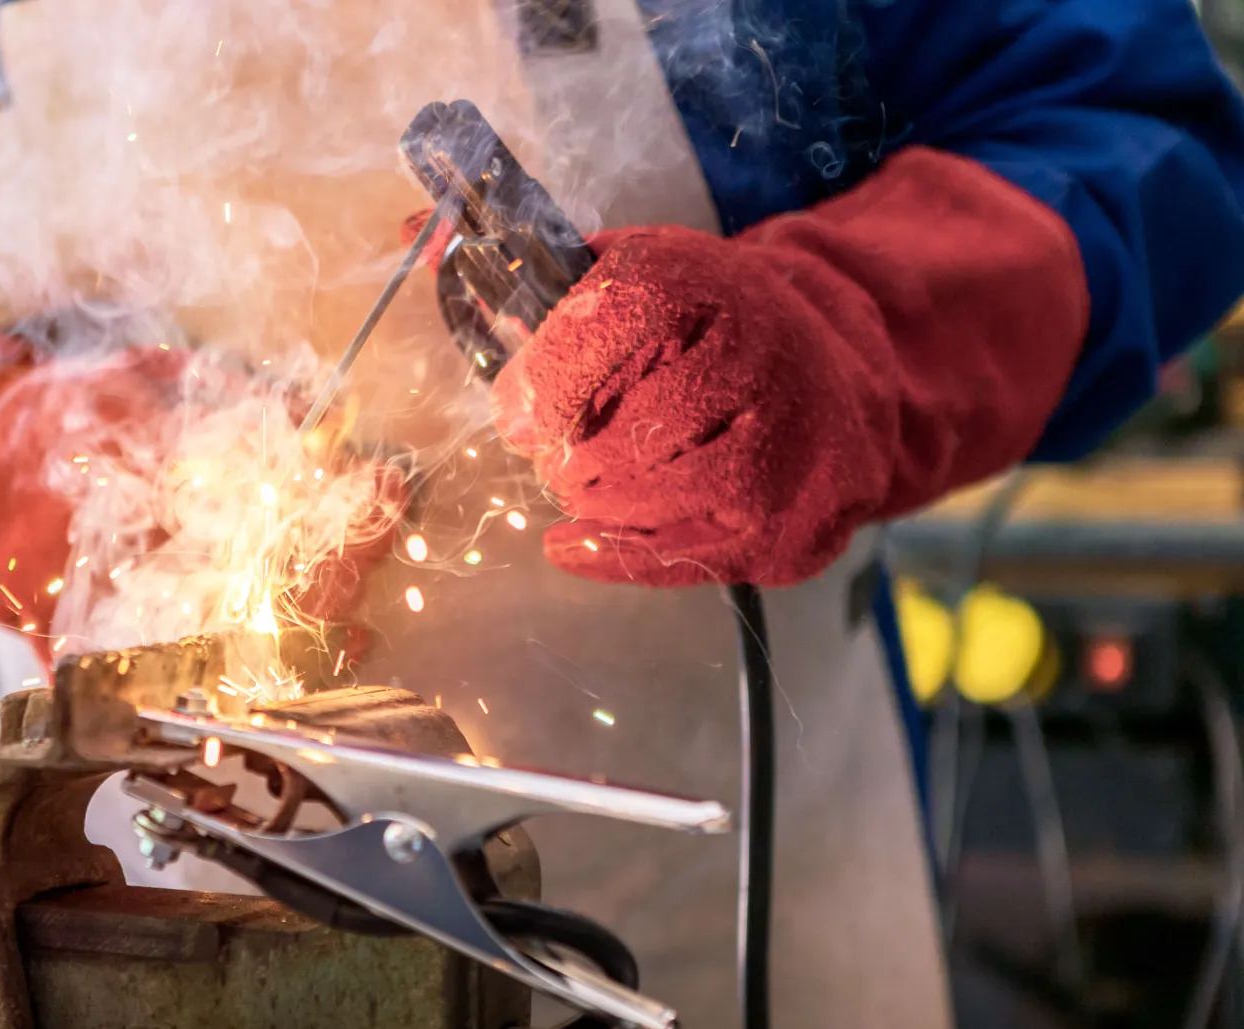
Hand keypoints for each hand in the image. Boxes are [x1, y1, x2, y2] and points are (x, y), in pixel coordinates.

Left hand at [489, 147, 1087, 586]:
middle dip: (567, 452)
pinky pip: (670, 561)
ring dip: (592, 500)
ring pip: (638, 503)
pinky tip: (574, 542)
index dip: (542, 381)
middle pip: (612, 438)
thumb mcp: (632, 269)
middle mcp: (759, 363)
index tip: (524, 406)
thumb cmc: (707, 325)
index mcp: (705, 285)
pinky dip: (609, 553)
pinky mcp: (789, 530)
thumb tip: (420, 238)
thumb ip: (533, 268)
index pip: (598, 331)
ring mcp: (784, 455)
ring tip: (592, 479)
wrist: (836, 375)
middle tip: (563, 449)